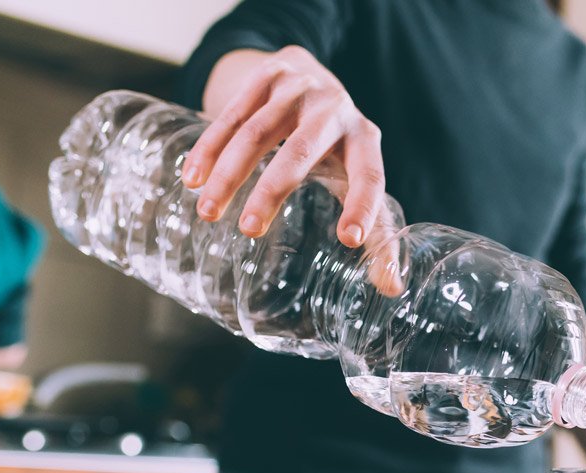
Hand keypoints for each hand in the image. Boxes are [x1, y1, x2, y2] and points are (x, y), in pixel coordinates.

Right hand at [182, 46, 385, 246]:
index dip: (362, 206)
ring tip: (209, 213)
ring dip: (229, 175)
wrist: (304, 71)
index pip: (370, 175)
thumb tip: (392, 287)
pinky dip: (209, 148)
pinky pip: (231, 114)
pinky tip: (193, 178)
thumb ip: (375, 229)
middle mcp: (335, 109)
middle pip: (303, 151)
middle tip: (249, 230)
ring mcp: (299, 88)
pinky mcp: (265, 74)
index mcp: (365, 138)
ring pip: (257, 132)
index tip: (349, 240)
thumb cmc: (334, 143)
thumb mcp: (355, 175)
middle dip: (273, 191)